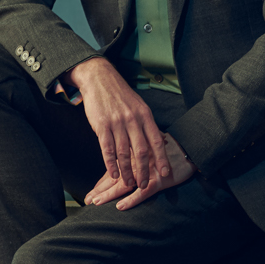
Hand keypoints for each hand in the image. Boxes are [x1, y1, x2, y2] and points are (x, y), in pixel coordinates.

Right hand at [68, 57, 169, 193]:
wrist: (99, 79)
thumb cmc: (121, 95)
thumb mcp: (139, 105)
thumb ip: (148, 124)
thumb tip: (161, 141)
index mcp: (145, 115)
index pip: (156, 141)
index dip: (161, 158)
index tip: (165, 173)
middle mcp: (133, 120)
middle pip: (141, 150)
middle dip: (144, 170)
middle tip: (145, 184)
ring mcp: (117, 123)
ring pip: (124, 153)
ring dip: (127, 171)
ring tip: (129, 183)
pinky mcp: (101, 126)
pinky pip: (107, 149)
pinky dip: (111, 164)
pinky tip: (114, 174)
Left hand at [85, 132, 196, 209]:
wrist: (190, 150)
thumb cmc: (171, 150)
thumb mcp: (151, 150)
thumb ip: (137, 156)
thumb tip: (126, 164)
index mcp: (134, 157)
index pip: (114, 171)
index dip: (101, 183)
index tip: (90, 192)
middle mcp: (137, 164)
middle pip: (115, 178)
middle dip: (100, 190)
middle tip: (87, 200)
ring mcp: (147, 173)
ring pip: (124, 185)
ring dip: (109, 194)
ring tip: (97, 202)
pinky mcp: (158, 181)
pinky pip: (142, 192)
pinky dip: (131, 200)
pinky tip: (121, 206)